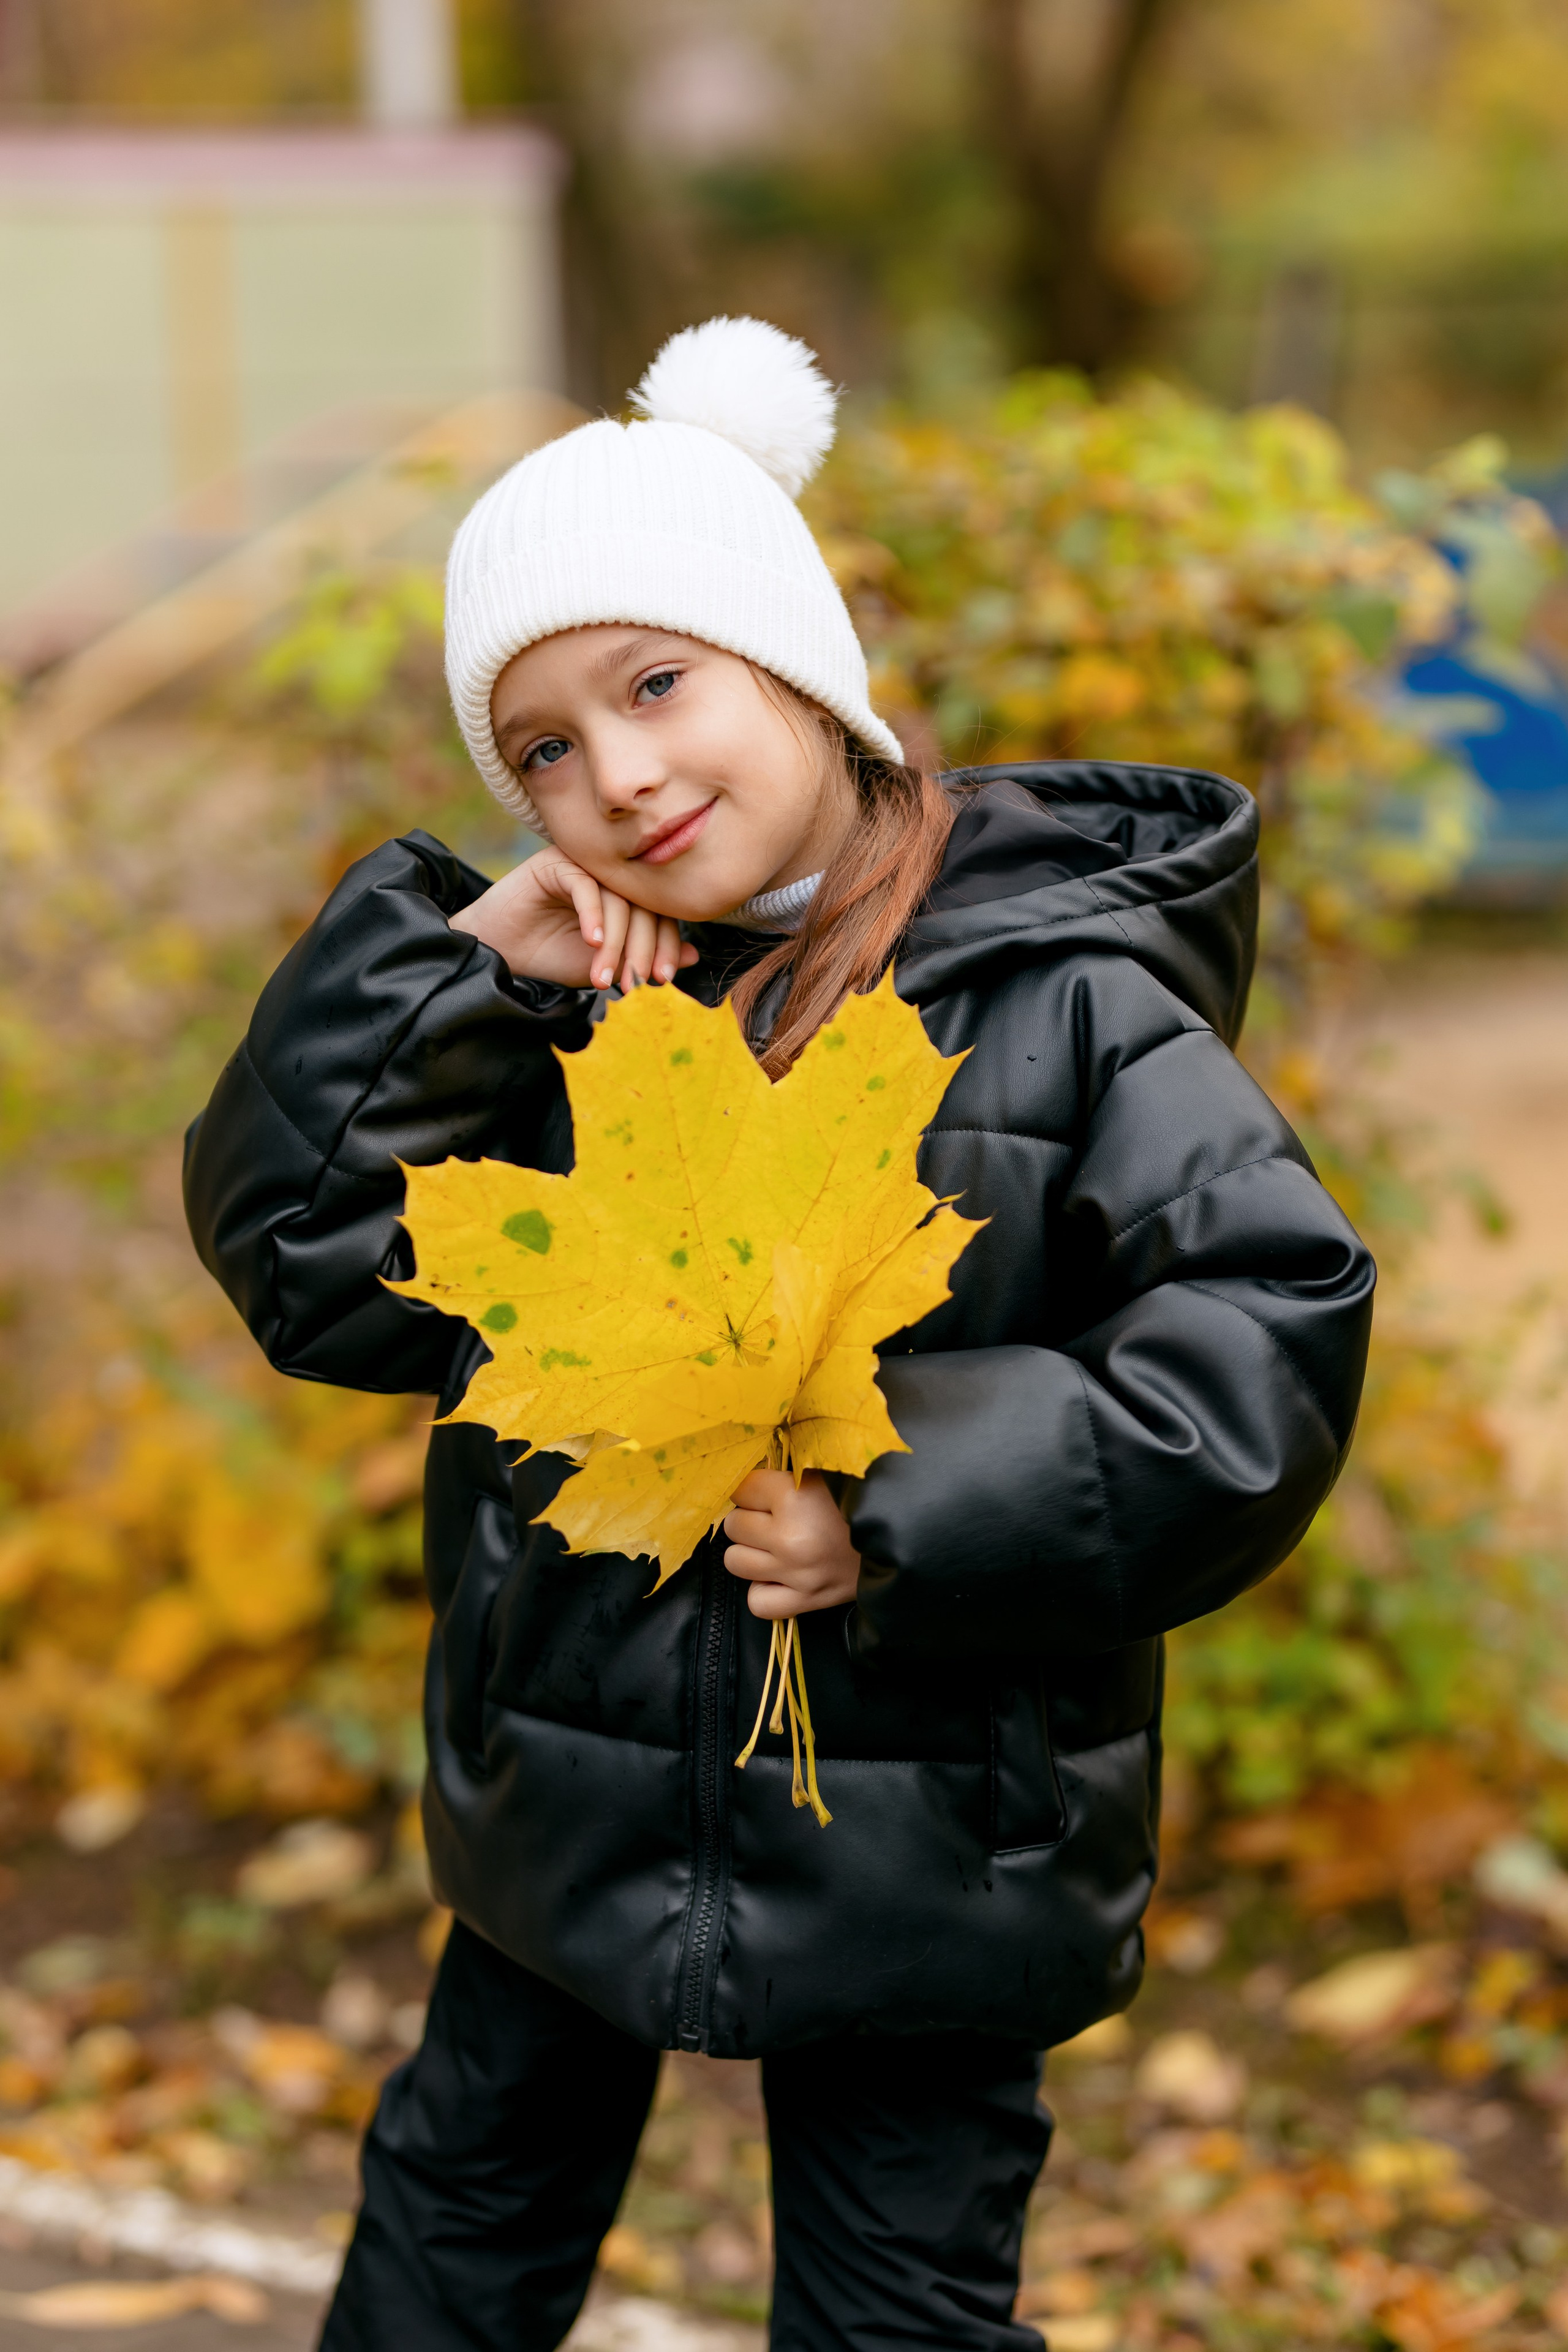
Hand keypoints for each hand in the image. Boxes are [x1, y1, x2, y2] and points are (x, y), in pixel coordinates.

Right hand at [450, 846, 698, 991]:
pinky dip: (592, 916)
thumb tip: (695, 955)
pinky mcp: (556, 862)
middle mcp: (611, 875)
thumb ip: (644, 958)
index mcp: (629, 895)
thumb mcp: (607, 965)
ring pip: (617, 899)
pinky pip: (585, 886)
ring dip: (615, 943)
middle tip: (634, 983)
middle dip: (642, 949)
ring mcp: (586, 865)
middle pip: (644, 904)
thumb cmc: (553, 958)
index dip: (665, 946)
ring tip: (603, 977)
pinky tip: (592, 943)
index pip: (661, 913)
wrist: (501, 954)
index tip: (661, 978)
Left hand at [723, 1468, 859, 1619]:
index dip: (753, 1488)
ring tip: (774, 1545)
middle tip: (775, 1517)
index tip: (769, 1490)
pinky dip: (763, 1589)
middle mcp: (790, 1536)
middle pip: (734, 1525)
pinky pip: (757, 1602)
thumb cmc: (863, 1498)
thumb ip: (787, 1470)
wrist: (904, 1535)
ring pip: (735, 1561)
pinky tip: (779, 1575)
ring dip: (751, 1552)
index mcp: (794, 1496)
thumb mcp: (825, 1471)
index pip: (742, 1488)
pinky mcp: (807, 1601)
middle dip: (751, 1518)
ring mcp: (796, 1573)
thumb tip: (748, 1475)